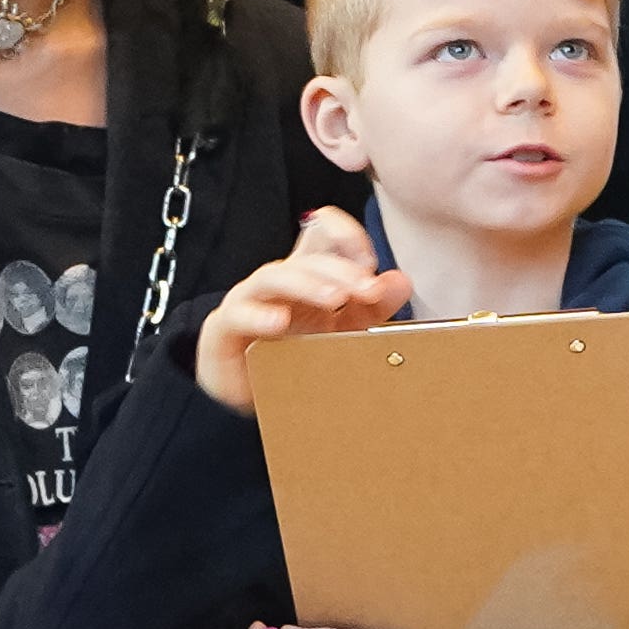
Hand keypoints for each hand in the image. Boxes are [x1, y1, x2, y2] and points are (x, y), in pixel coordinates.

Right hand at [196, 214, 408, 416]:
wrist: (251, 394)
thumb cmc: (296, 354)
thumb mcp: (343, 330)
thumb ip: (372, 306)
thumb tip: (401, 281)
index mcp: (308, 274)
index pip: (323, 234)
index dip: (346, 236)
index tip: (370, 260)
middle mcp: (280, 280)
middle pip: (307, 258)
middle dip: (340, 269)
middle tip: (367, 289)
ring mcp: (250, 299)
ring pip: (275, 276)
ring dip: (307, 284)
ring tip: (335, 299)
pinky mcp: (226, 326)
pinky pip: (239, 314)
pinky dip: (260, 315)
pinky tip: (280, 322)